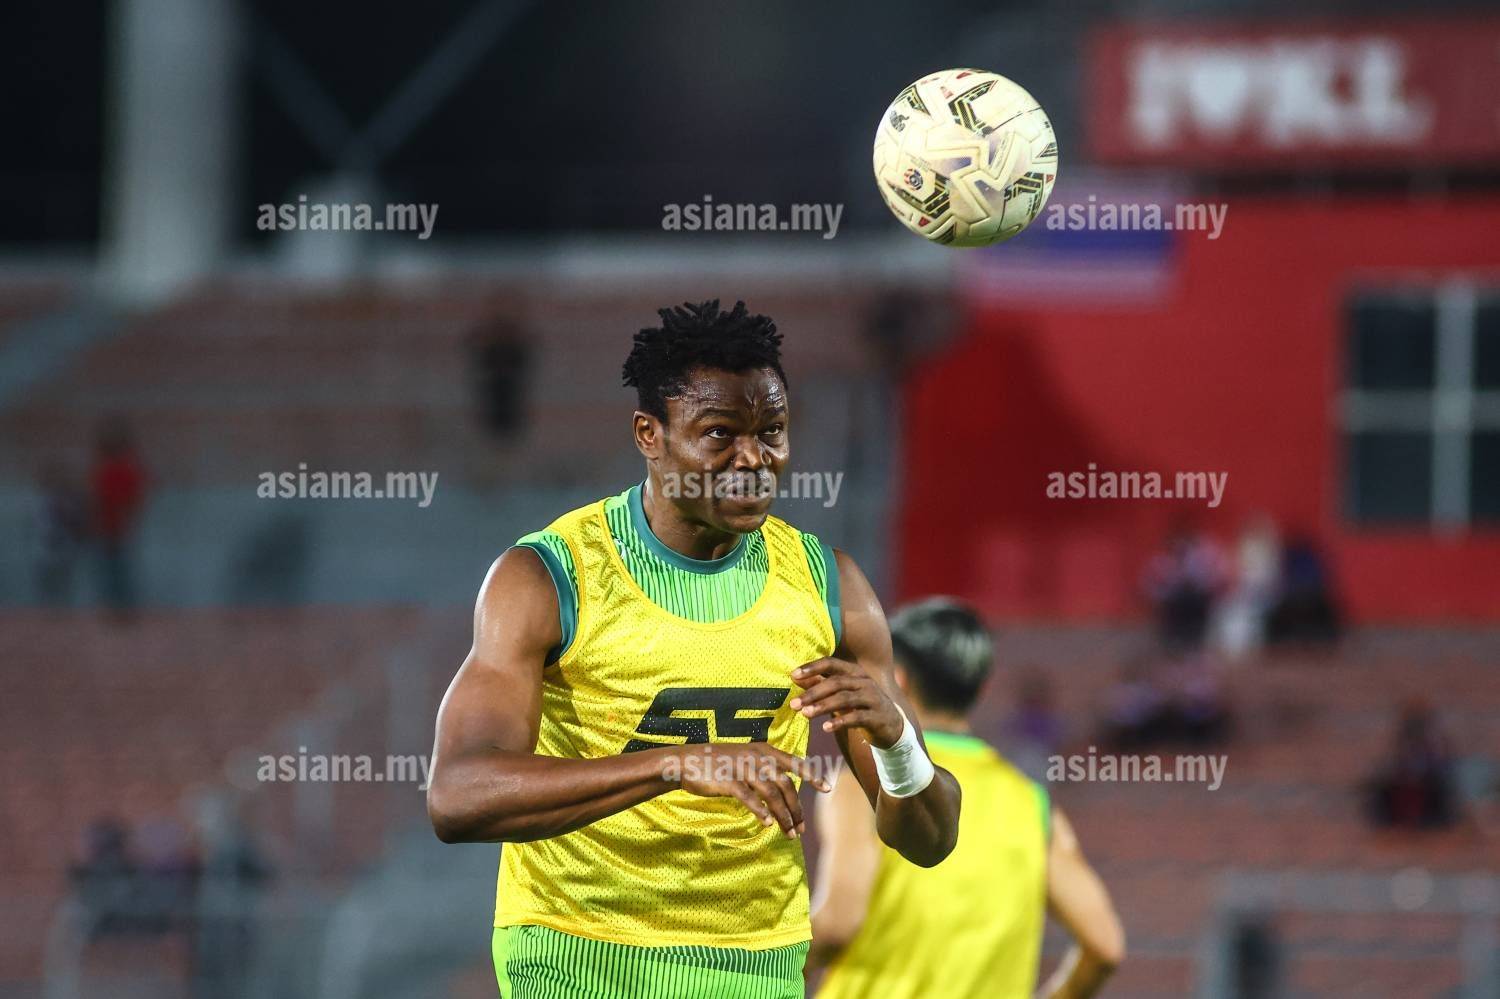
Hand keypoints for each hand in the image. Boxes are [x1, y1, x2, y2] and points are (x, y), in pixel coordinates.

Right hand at [666, 742, 830, 837]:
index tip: (827, 789)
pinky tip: (767, 824)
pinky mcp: (729, 781)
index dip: (812, 776)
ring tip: (789, 833)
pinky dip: (760, 812)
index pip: (794, 763)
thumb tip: (785, 789)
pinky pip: (749, 798)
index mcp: (764, 750)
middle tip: (801, 828)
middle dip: (796, 809)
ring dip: (783, 816)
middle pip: (786, 785)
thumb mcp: (746, 758)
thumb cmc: (719, 762)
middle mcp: (757, 757)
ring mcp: (743, 768)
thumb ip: (765, 769)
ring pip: (772, 794)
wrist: (688, 761)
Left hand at [790, 657, 904, 748]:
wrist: (892, 727)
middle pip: (835, 682)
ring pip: (844, 699)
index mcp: (855, 672)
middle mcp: (864, 682)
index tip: (793, 675)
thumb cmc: (861, 707)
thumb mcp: (841, 695)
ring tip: (805, 714)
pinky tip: (825, 728)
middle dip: (813, 693)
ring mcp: (873, 698)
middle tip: (793, 704)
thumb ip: (821, 685)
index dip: (812, 667)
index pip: (831, 663)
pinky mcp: (877, 717)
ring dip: (822, 706)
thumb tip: (795, 678)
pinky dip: (840, 722)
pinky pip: (857, 718)